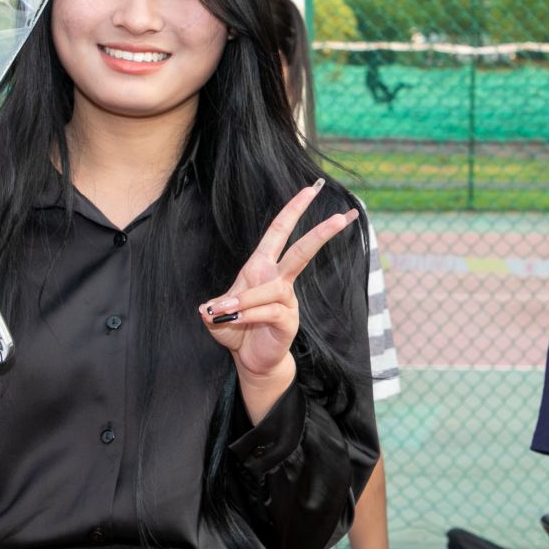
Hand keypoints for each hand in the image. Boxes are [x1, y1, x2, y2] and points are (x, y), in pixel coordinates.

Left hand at [200, 181, 357, 382]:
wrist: (250, 359)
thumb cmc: (237, 329)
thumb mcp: (217, 315)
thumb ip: (213, 308)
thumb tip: (206, 309)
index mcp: (262, 267)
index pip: (279, 232)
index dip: (293, 210)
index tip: (308, 189)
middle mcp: (278, 279)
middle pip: (301, 250)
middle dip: (321, 232)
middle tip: (341, 216)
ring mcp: (287, 300)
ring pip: (272, 288)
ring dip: (245, 298)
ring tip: (224, 310)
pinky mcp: (288, 320)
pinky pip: (268, 311)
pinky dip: (247, 314)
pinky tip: (234, 319)